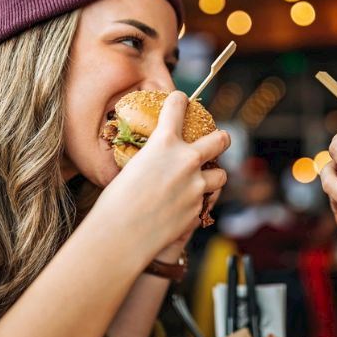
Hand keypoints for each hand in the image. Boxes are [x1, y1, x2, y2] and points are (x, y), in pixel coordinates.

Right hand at [87, 92, 229, 268]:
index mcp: (164, 143)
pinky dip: (199, 202)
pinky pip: (206, 201)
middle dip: (221, 138)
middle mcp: (186, 160)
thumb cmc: (115, 202)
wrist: (121, 235)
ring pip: (221, 175)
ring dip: (214, 176)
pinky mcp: (198, 209)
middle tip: (220, 139)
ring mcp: (196, 186)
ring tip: (205, 180)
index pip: (177, 108)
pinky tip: (187, 206)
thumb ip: (151, 160)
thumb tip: (155, 162)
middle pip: (219, 140)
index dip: (179, 101)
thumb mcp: (132, 168)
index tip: (181, 100)